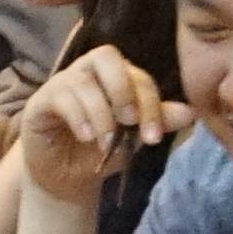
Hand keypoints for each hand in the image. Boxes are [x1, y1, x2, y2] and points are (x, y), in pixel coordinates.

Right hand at [16, 43, 183, 204]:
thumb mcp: (134, 138)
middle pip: (106, 56)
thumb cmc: (101, 151)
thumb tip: (191, 113)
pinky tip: (85, 137)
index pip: (137, 75)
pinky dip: (78, 117)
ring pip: (83, 80)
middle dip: (123, 90)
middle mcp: (87, 71)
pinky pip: (61, 96)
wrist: (67, 177)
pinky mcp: (41, 100)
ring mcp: (62, 82)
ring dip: (101, 113)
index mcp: (114, 76)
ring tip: (104, 142)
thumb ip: (158, 122)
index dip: (150, 103)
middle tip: (128, 123)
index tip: (153, 137)